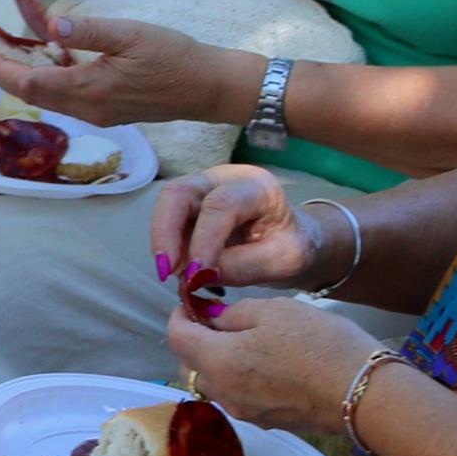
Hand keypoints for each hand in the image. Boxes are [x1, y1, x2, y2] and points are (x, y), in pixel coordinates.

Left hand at [0, 13, 251, 130]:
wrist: (211, 88)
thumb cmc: (176, 57)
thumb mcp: (133, 34)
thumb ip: (91, 31)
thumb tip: (51, 26)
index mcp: (90, 89)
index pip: (31, 82)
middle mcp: (89, 109)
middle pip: (35, 95)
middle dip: (4, 77)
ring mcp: (100, 115)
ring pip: (50, 101)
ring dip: (24, 83)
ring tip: (3, 63)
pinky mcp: (111, 113)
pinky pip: (68, 102)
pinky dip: (48, 86)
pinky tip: (45, 70)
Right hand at [144, 165, 316, 295]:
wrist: (293, 239)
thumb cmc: (293, 246)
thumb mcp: (282, 261)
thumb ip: (242, 267)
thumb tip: (197, 276)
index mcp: (256, 187)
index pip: (220, 206)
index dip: (203, 241)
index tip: (196, 277)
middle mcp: (224, 179)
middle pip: (179, 192)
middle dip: (165, 233)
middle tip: (165, 272)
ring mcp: (203, 188)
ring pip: (167, 204)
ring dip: (163, 241)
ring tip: (173, 275)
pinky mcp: (191, 205)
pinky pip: (169, 220)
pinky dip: (168, 246)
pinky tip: (179, 270)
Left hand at [163, 290, 378, 435]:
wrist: (368, 394)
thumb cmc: (321, 345)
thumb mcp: (275, 311)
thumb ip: (233, 314)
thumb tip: (212, 318)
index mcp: (218, 363)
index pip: (176, 338)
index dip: (179, 315)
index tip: (191, 302)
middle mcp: (225, 394)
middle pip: (191, 365)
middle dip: (195, 340)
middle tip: (218, 319)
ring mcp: (247, 412)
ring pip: (215, 384)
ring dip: (218, 362)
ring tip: (245, 340)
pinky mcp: (270, 422)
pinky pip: (240, 396)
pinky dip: (241, 378)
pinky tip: (267, 362)